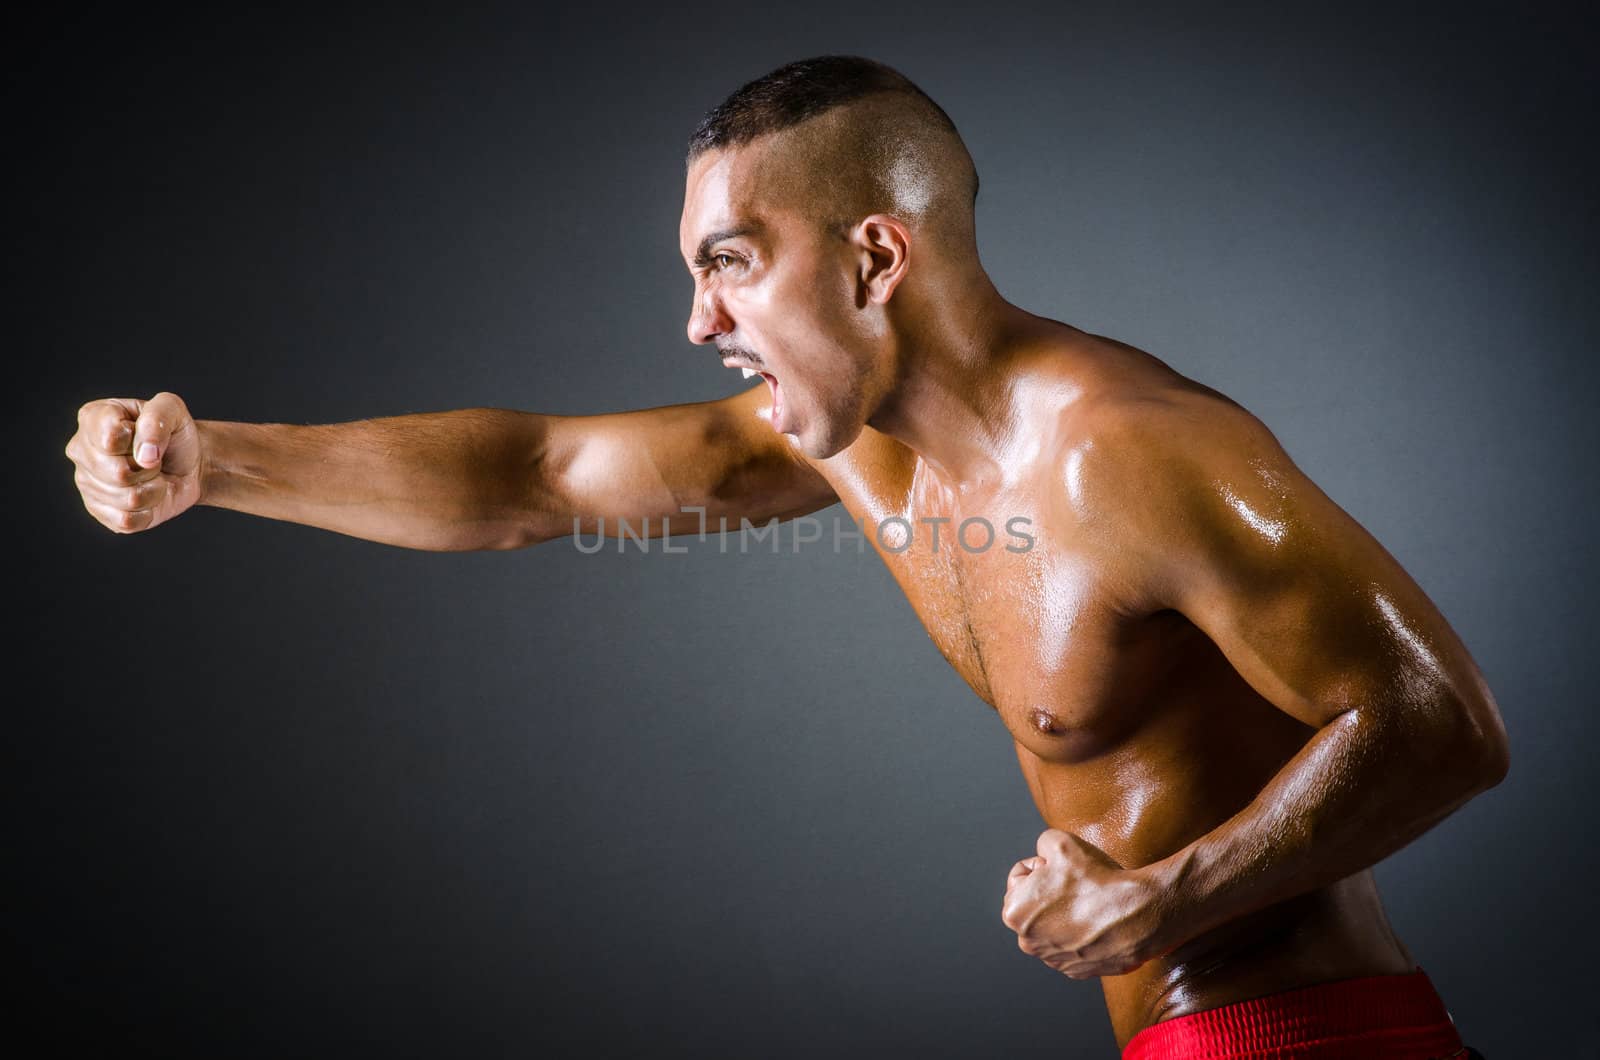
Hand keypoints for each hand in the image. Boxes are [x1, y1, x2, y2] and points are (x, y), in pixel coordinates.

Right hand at [66, 392, 203, 533]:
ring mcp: (85, 483)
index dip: (141, 440)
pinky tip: (147, 496)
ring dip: (153, 489)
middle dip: (150, 468)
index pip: (111, 437)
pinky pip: (127, 521)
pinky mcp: (99, 511)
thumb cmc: (175, 434)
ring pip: (126, 498)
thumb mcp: (173, 410)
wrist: (189, 465)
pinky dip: (148, 511)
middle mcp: (80, 450)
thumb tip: (144, 455)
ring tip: (152, 476)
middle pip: (118, 473)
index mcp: (92, 417)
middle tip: (154, 459)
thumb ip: (158, 418)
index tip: (149, 435)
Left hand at [1001, 829, 1164, 979]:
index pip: (1021, 875)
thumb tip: (1044, 855)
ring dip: (1066, 914)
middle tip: (1077, 884)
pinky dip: (1082, 933)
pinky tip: (1098, 922)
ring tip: (1090, 903)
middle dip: (1051, 891)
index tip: (1064, 869)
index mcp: (1015, 911)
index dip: (1044, 864)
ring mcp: (1053, 959)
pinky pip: (1073, 944)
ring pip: (1053, 925)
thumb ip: (1042, 845)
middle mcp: (1028, 941)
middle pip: (1034, 903)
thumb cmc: (1098, 881)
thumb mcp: (1060, 842)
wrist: (1139, 915)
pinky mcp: (1077, 971)